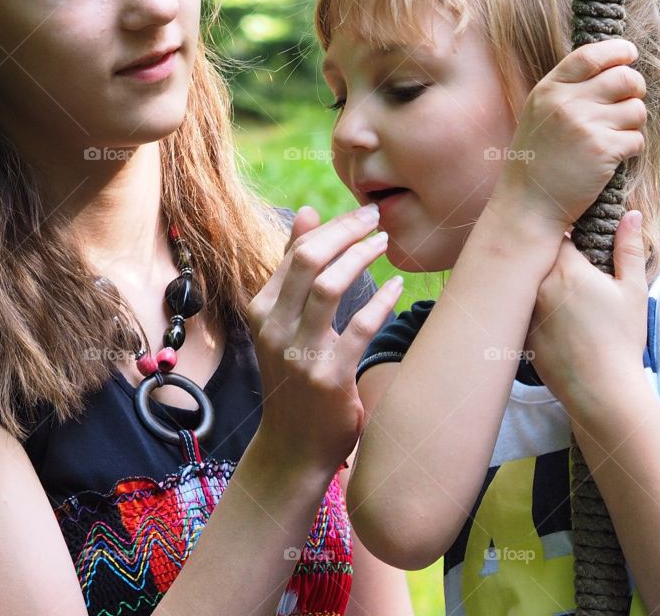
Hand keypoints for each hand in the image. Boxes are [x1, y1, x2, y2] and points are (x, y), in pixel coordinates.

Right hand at [247, 205, 402, 472]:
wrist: (291, 448)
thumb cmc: (294, 378)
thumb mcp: (283, 322)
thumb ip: (293, 270)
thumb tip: (307, 211)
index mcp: (262, 309)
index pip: (296, 251)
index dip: (332, 226)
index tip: (361, 213)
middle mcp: (275, 327)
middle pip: (308, 260)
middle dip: (346, 231)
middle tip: (376, 218)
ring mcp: (299, 353)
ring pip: (328, 287)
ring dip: (361, 257)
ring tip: (386, 243)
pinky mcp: (328, 378)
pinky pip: (358, 328)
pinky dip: (380, 302)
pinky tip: (397, 288)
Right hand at [493, 39, 646, 230]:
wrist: (528, 202)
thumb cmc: (538, 159)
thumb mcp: (540, 113)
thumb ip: (568, 90)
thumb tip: (614, 67)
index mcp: (548, 89)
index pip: (590, 55)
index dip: (616, 51)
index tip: (629, 54)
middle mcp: (566, 102)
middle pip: (625, 78)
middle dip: (635, 89)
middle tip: (628, 103)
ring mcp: (585, 125)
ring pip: (637, 109)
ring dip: (633, 124)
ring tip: (611, 138)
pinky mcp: (603, 150)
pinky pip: (637, 139)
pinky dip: (630, 150)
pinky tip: (609, 159)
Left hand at [525, 211, 648, 418]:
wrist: (602, 390)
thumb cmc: (622, 340)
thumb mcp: (633, 291)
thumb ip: (628, 249)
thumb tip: (630, 213)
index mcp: (566, 269)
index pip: (555, 234)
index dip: (566, 234)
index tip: (577, 241)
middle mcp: (538, 283)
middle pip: (535, 254)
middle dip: (547, 254)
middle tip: (567, 266)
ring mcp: (524, 307)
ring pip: (524, 279)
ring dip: (535, 277)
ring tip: (558, 291)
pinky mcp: (518, 328)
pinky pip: (517, 305)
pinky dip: (527, 303)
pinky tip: (548, 315)